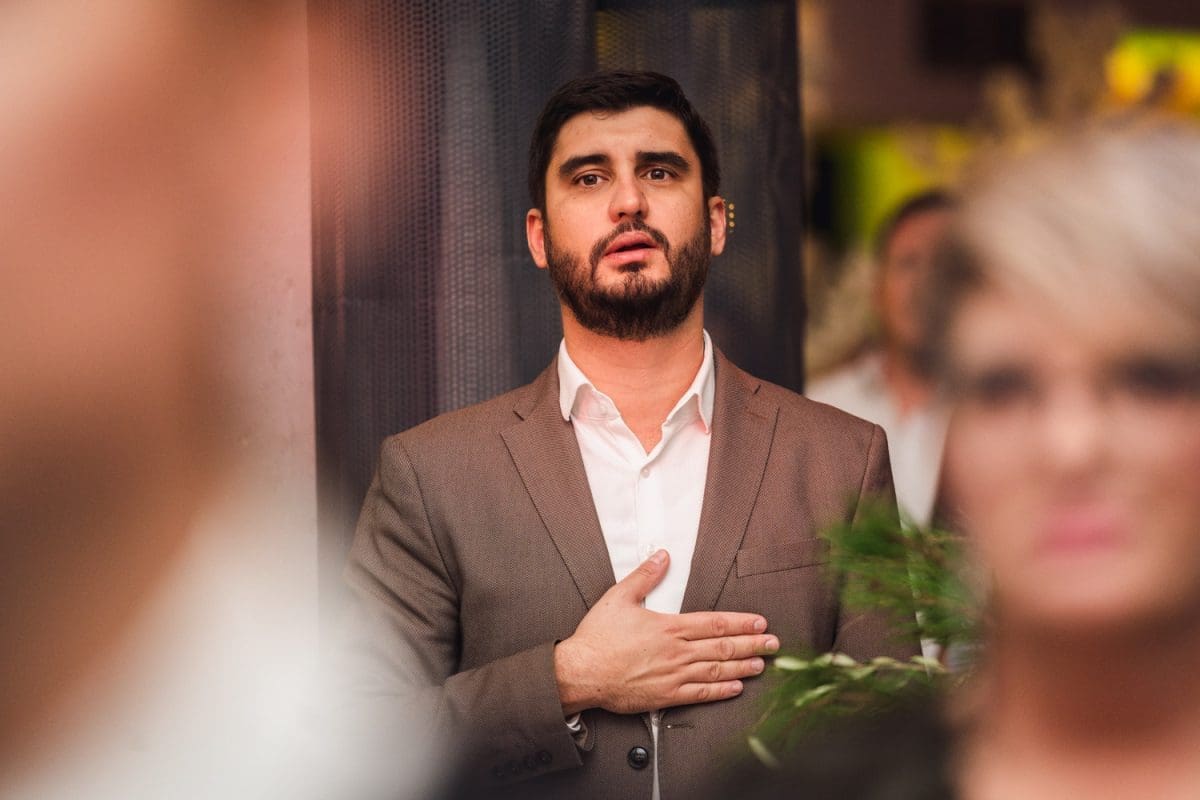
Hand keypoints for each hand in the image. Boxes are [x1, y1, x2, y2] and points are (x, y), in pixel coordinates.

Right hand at [553, 549, 779, 714]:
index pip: (715, 623)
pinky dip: (721, 691)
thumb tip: (662, 556)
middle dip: (752, 644)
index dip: (741, 623)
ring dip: (742, 666)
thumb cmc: (598, 638)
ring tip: (761, 664)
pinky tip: (735, 687)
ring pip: (717, 671)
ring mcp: (674, 675)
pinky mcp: (666, 696)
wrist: (582, 672)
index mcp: (669, 627)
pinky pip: (701, 694)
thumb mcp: (619, 597)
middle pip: (723, 648)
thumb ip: (645, 576)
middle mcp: (677, 651)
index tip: (760, 623)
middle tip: (774, 644)